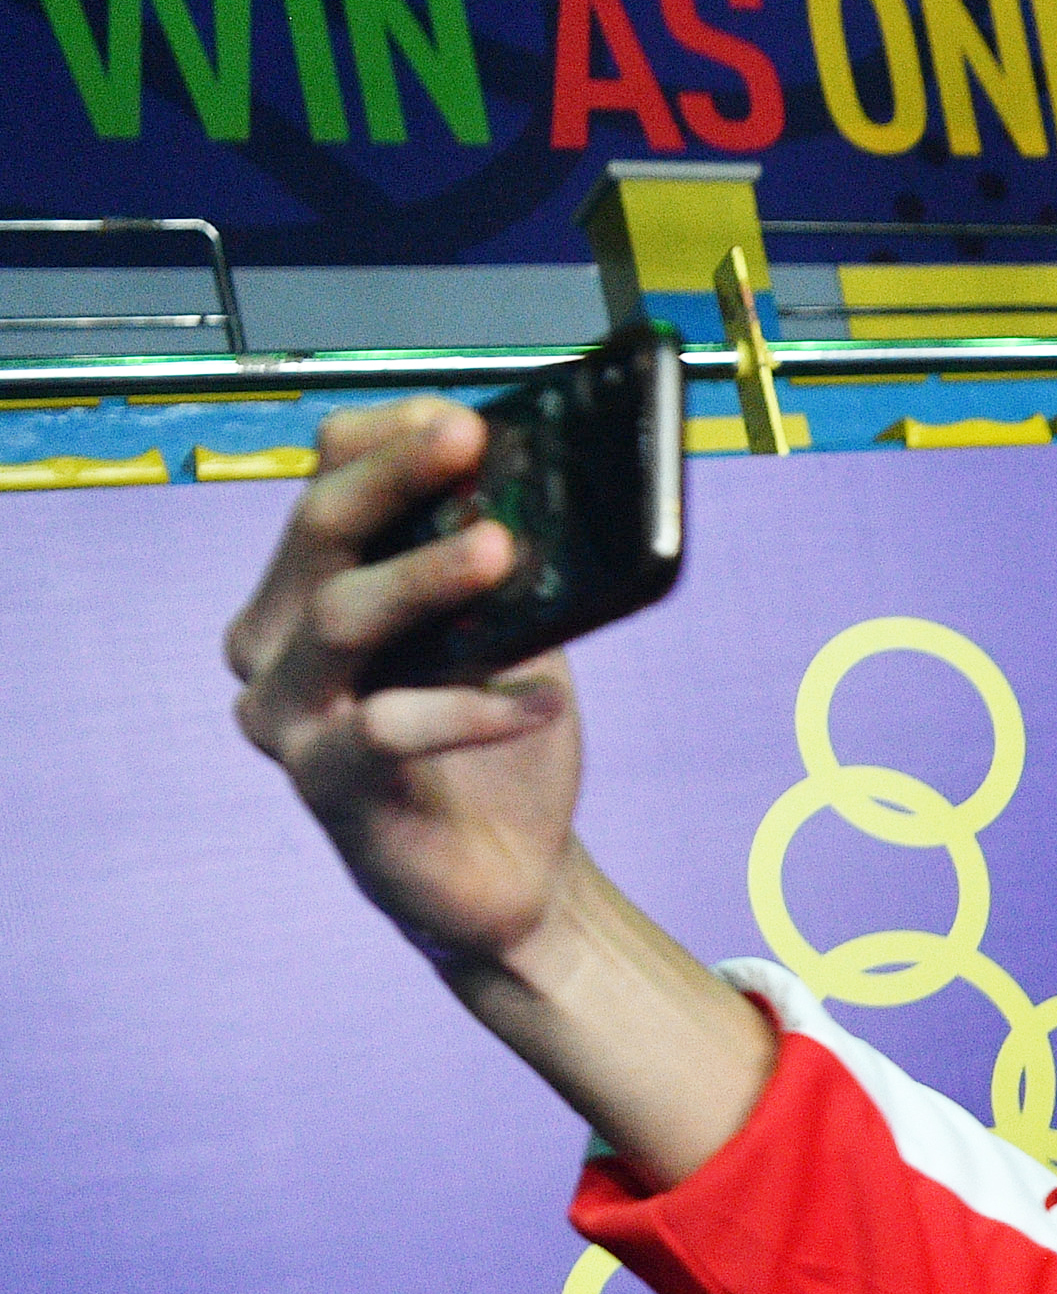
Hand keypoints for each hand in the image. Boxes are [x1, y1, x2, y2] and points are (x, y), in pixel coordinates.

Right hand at [225, 396, 772, 1184]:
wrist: (513, 878)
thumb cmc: (502, 744)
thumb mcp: (511, 636)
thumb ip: (504, 571)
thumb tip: (545, 484)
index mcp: (307, 589)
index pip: (321, 482)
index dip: (383, 440)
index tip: (460, 415)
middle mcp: (274, 643)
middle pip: (320, 533)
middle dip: (393, 475)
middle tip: (468, 439)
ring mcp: (289, 718)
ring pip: (339, 619)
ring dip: (422, 576)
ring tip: (503, 548)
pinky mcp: (328, 788)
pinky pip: (388, 729)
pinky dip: (472, 706)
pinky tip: (541, 695)